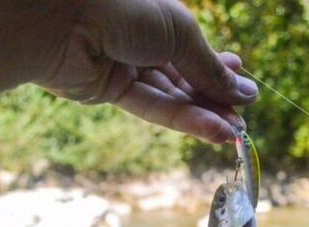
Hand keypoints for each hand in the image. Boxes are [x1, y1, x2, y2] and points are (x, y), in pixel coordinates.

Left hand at [42, 0, 257, 143]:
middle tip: (244, 119)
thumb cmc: (125, 9)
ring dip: (205, 116)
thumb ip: (211, 68)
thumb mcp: (181, 34)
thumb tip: (245, 94)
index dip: (221, 72)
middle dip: (216, 99)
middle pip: (185, 77)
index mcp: (157, 15)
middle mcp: (140, 39)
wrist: (62, 19)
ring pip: (171, 97)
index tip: (247, 90)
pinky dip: (184, 122)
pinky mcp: (108, 91)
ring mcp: (123, 66)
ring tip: (236, 132)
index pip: (194, 50)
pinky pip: (153, 108)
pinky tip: (215, 132)